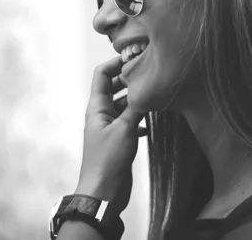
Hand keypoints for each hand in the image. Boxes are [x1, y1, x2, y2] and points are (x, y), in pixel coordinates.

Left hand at [76, 56, 147, 213]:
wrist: (103, 194)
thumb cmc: (108, 161)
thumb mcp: (125, 129)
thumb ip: (136, 107)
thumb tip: (147, 87)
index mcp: (96, 107)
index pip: (102, 74)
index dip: (116, 63)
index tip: (135, 58)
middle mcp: (101, 114)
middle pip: (113, 87)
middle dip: (130, 78)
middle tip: (150, 72)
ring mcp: (109, 127)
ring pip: (123, 104)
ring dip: (136, 98)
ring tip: (154, 93)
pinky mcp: (118, 140)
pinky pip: (129, 120)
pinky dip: (139, 117)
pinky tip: (151, 121)